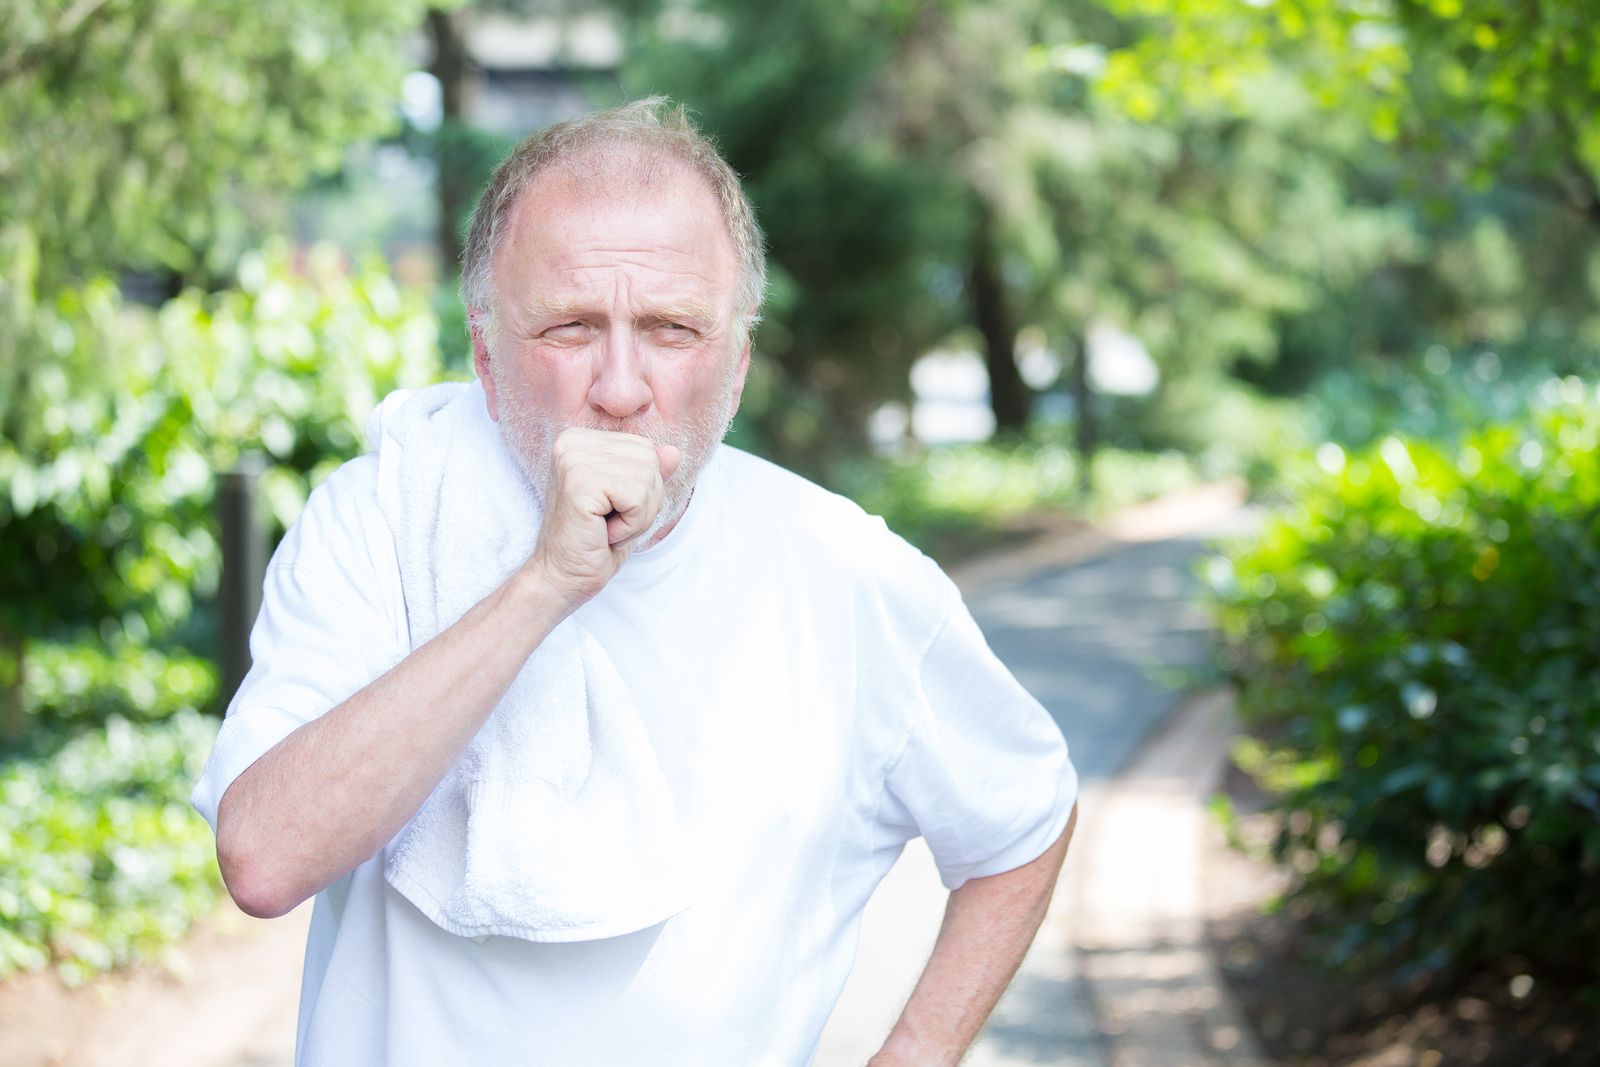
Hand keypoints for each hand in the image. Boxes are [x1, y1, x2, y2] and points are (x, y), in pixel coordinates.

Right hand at [525, 427, 680, 608]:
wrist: (561, 578)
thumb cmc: (594, 543)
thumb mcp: (630, 503)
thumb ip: (649, 473)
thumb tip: (674, 451)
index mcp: (582, 440)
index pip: (646, 450)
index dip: (642, 489)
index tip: (610, 510)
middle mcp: (573, 441)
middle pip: (649, 461)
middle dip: (643, 503)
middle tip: (609, 524)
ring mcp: (573, 458)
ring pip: (646, 480)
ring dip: (637, 517)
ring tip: (605, 529)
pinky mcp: (579, 481)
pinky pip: (636, 498)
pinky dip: (630, 525)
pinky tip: (603, 534)